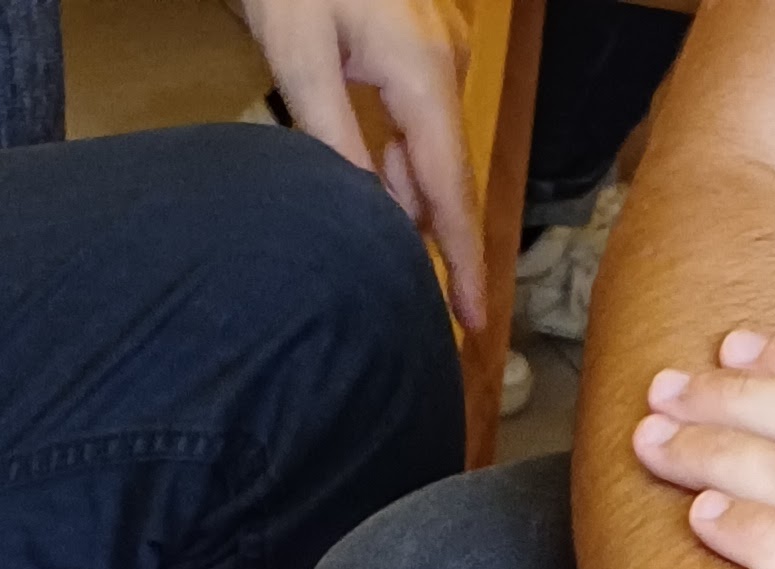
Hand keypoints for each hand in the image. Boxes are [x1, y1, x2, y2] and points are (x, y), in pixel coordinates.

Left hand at [238, 0, 483, 325]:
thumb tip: (363, 216)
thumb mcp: (298, 55)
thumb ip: (331, 136)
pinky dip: (403, 160)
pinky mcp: (423, 42)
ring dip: (412, 201)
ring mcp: (441, 48)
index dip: (464, 258)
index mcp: (422, 73)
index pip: (449, 186)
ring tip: (393, 259)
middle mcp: (446, 62)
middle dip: (446, 244)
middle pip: (450, 174)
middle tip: (445, 315)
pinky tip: (380, 187)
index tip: (476, 320)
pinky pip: (423, 120)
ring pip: (434, 148)